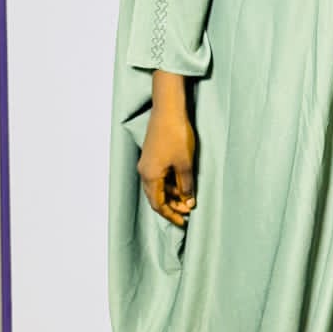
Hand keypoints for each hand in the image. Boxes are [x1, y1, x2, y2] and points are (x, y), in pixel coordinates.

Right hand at [138, 76, 195, 226]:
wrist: (168, 109)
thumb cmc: (176, 134)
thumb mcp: (185, 164)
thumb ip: (186, 185)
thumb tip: (187, 202)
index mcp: (150, 176)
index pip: (158, 204)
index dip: (170, 215)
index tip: (183, 222)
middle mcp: (145, 171)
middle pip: (156, 197)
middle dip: (171, 206)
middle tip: (186, 212)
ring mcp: (147, 162)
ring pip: (158, 186)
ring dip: (172, 194)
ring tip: (188, 198)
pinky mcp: (152, 154)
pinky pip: (159, 175)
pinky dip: (170, 183)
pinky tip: (182, 182)